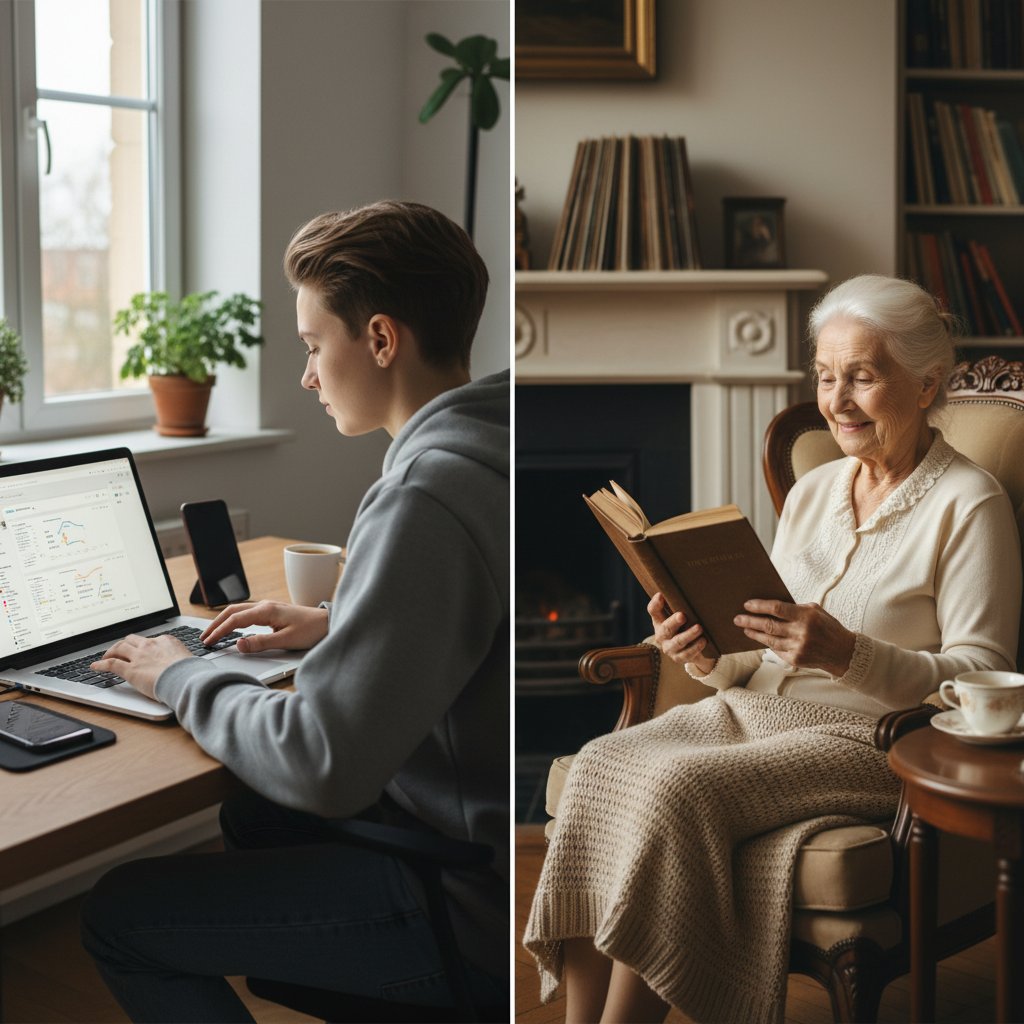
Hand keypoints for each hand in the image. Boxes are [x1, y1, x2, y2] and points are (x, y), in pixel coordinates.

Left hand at [91, 634, 191, 700]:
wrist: (186, 678)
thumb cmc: (191, 672)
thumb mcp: (188, 659)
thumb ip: (180, 659)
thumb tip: (184, 666)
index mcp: (166, 640)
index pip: (149, 640)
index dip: (142, 646)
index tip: (140, 650)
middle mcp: (150, 645)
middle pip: (131, 640)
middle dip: (124, 644)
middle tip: (120, 650)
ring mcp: (139, 656)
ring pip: (119, 648)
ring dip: (111, 652)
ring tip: (105, 657)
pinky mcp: (130, 670)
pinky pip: (111, 664)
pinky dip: (101, 664)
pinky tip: (95, 667)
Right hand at [199, 600, 328, 652]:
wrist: (328, 623)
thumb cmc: (311, 630)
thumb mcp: (286, 641)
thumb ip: (261, 643)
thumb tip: (238, 645)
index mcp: (267, 611)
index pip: (235, 620)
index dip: (219, 631)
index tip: (208, 642)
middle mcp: (266, 605)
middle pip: (233, 611)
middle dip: (216, 623)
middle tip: (204, 637)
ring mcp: (269, 607)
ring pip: (239, 610)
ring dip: (224, 620)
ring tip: (213, 633)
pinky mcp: (273, 612)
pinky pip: (247, 613)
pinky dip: (235, 619)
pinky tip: (233, 627)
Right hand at [648, 593, 716, 674]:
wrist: (692, 648)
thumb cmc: (686, 625)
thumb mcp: (681, 614)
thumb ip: (681, 604)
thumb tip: (692, 586)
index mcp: (659, 621)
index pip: (653, 611)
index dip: (655, 604)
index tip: (661, 595)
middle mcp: (661, 635)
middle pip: (665, 628)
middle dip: (673, 622)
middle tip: (682, 615)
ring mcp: (669, 648)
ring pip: (677, 642)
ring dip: (688, 635)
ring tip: (699, 628)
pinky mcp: (679, 658)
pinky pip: (687, 654)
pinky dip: (696, 647)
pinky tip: (703, 640)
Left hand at [734, 599, 855, 676]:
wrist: (843, 652)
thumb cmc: (828, 627)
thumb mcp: (816, 611)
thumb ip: (795, 608)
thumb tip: (771, 606)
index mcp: (806, 616)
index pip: (776, 608)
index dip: (759, 606)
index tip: (747, 604)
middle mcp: (801, 632)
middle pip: (768, 625)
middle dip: (749, 621)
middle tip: (737, 618)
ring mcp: (797, 647)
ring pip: (768, 639)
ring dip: (754, 633)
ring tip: (744, 628)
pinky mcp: (795, 659)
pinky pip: (775, 649)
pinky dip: (766, 643)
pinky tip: (759, 638)